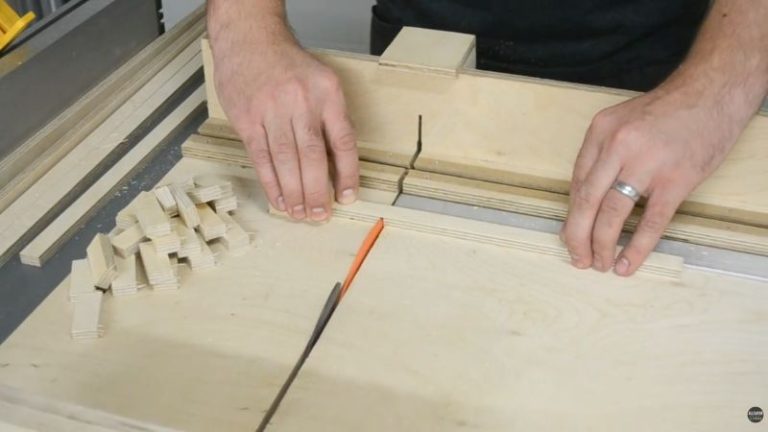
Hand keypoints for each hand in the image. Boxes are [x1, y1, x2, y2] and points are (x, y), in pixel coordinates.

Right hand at [211, 29, 358, 221]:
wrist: (250, 40)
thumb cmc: (289, 66)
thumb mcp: (322, 82)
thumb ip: (331, 119)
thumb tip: (338, 167)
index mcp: (327, 93)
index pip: (343, 141)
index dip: (347, 173)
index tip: (347, 196)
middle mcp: (301, 102)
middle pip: (312, 156)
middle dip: (317, 191)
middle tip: (320, 215)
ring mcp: (271, 110)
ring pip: (286, 161)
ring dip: (294, 193)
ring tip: (301, 214)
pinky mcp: (247, 119)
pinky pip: (261, 158)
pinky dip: (271, 183)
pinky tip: (279, 200)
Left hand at [560, 84, 743, 275]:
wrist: (713, 91)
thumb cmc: (668, 110)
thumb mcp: (623, 121)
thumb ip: (604, 156)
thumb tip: (588, 200)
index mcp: (601, 131)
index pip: (577, 182)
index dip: (571, 215)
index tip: (569, 235)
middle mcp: (618, 146)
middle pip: (587, 201)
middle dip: (577, 236)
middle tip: (577, 259)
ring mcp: (648, 163)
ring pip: (612, 214)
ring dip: (602, 244)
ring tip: (600, 263)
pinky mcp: (677, 179)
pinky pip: (651, 221)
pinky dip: (637, 247)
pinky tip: (627, 263)